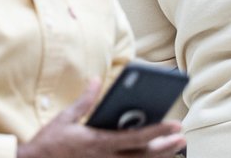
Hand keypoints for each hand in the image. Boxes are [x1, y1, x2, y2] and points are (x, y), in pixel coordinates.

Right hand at [17, 79, 186, 157]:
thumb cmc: (48, 144)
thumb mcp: (64, 119)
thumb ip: (84, 101)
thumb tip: (95, 79)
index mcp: (98, 143)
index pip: (135, 138)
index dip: (157, 131)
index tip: (175, 125)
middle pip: (142, 155)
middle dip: (165, 147)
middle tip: (182, 137)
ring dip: (158, 157)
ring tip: (175, 148)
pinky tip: (153, 157)